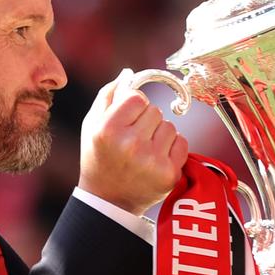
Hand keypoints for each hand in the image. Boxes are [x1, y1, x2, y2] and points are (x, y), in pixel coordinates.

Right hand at [79, 68, 189, 214]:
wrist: (108, 201)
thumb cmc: (99, 158)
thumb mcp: (92, 125)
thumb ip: (108, 95)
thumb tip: (129, 73)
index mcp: (108, 131)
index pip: (137, 98)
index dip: (133, 106)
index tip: (127, 119)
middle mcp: (130, 145)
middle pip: (155, 111)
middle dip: (147, 120)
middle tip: (134, 138)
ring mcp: (152, 161)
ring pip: (170, 126)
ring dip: (160, 134)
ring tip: (144, 149)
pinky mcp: (169, 174)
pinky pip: (182, 142)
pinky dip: (173, 147)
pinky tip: (156, 158)